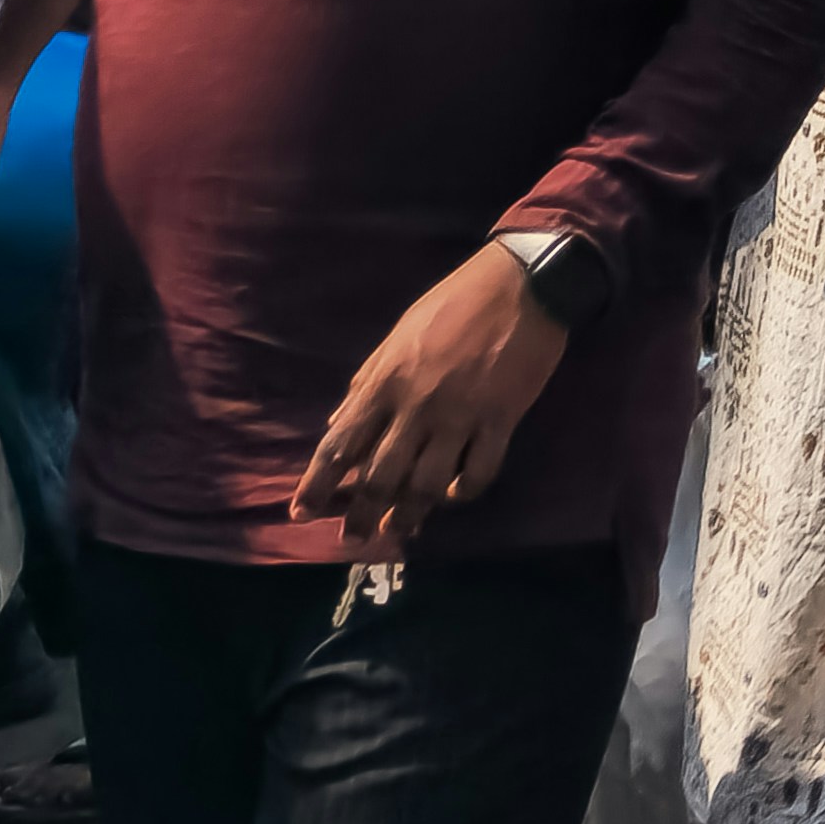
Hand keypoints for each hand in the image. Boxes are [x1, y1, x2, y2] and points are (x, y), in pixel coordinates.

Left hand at [289, 238, 576, 553]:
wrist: (524, 282)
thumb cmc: (455, 301)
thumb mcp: (399, 333)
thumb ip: (367, 380)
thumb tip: (337, 422)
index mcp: (386, 381)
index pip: (340, 444)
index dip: (317, 484)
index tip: (301, 513)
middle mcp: (417, 406)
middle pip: (379, 477)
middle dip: (360, 515)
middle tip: (352, 540)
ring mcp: (461, 416)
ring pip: (426, 485)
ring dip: (409, 514)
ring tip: (400, 529)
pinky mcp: (501, 419)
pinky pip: (478, 471)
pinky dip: (463, 492)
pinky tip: (454, 495)